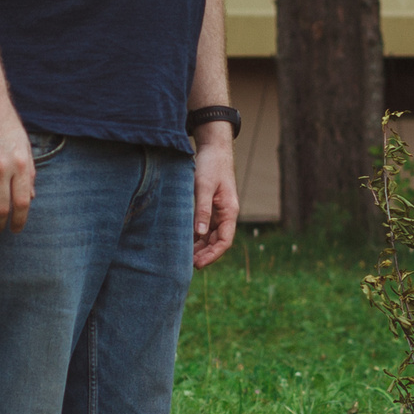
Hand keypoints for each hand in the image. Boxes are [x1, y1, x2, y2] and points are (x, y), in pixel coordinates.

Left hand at [191, 127, 238, 267]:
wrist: (214, 148)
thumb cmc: (211, 165)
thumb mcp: (204, 187)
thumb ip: (202, 210)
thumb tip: (199, 233)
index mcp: (229, 211)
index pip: (224, 241)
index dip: (213, 255)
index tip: (198, 264)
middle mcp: (226, 214)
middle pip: (217, 241)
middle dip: (204, 254)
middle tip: (187, 265)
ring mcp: (218, 211)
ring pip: (210, 235)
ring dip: (200, 246)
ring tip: (183, 256)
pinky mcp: (210, 206)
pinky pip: (205, 226)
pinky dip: (196, 235)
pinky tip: (184, 240)